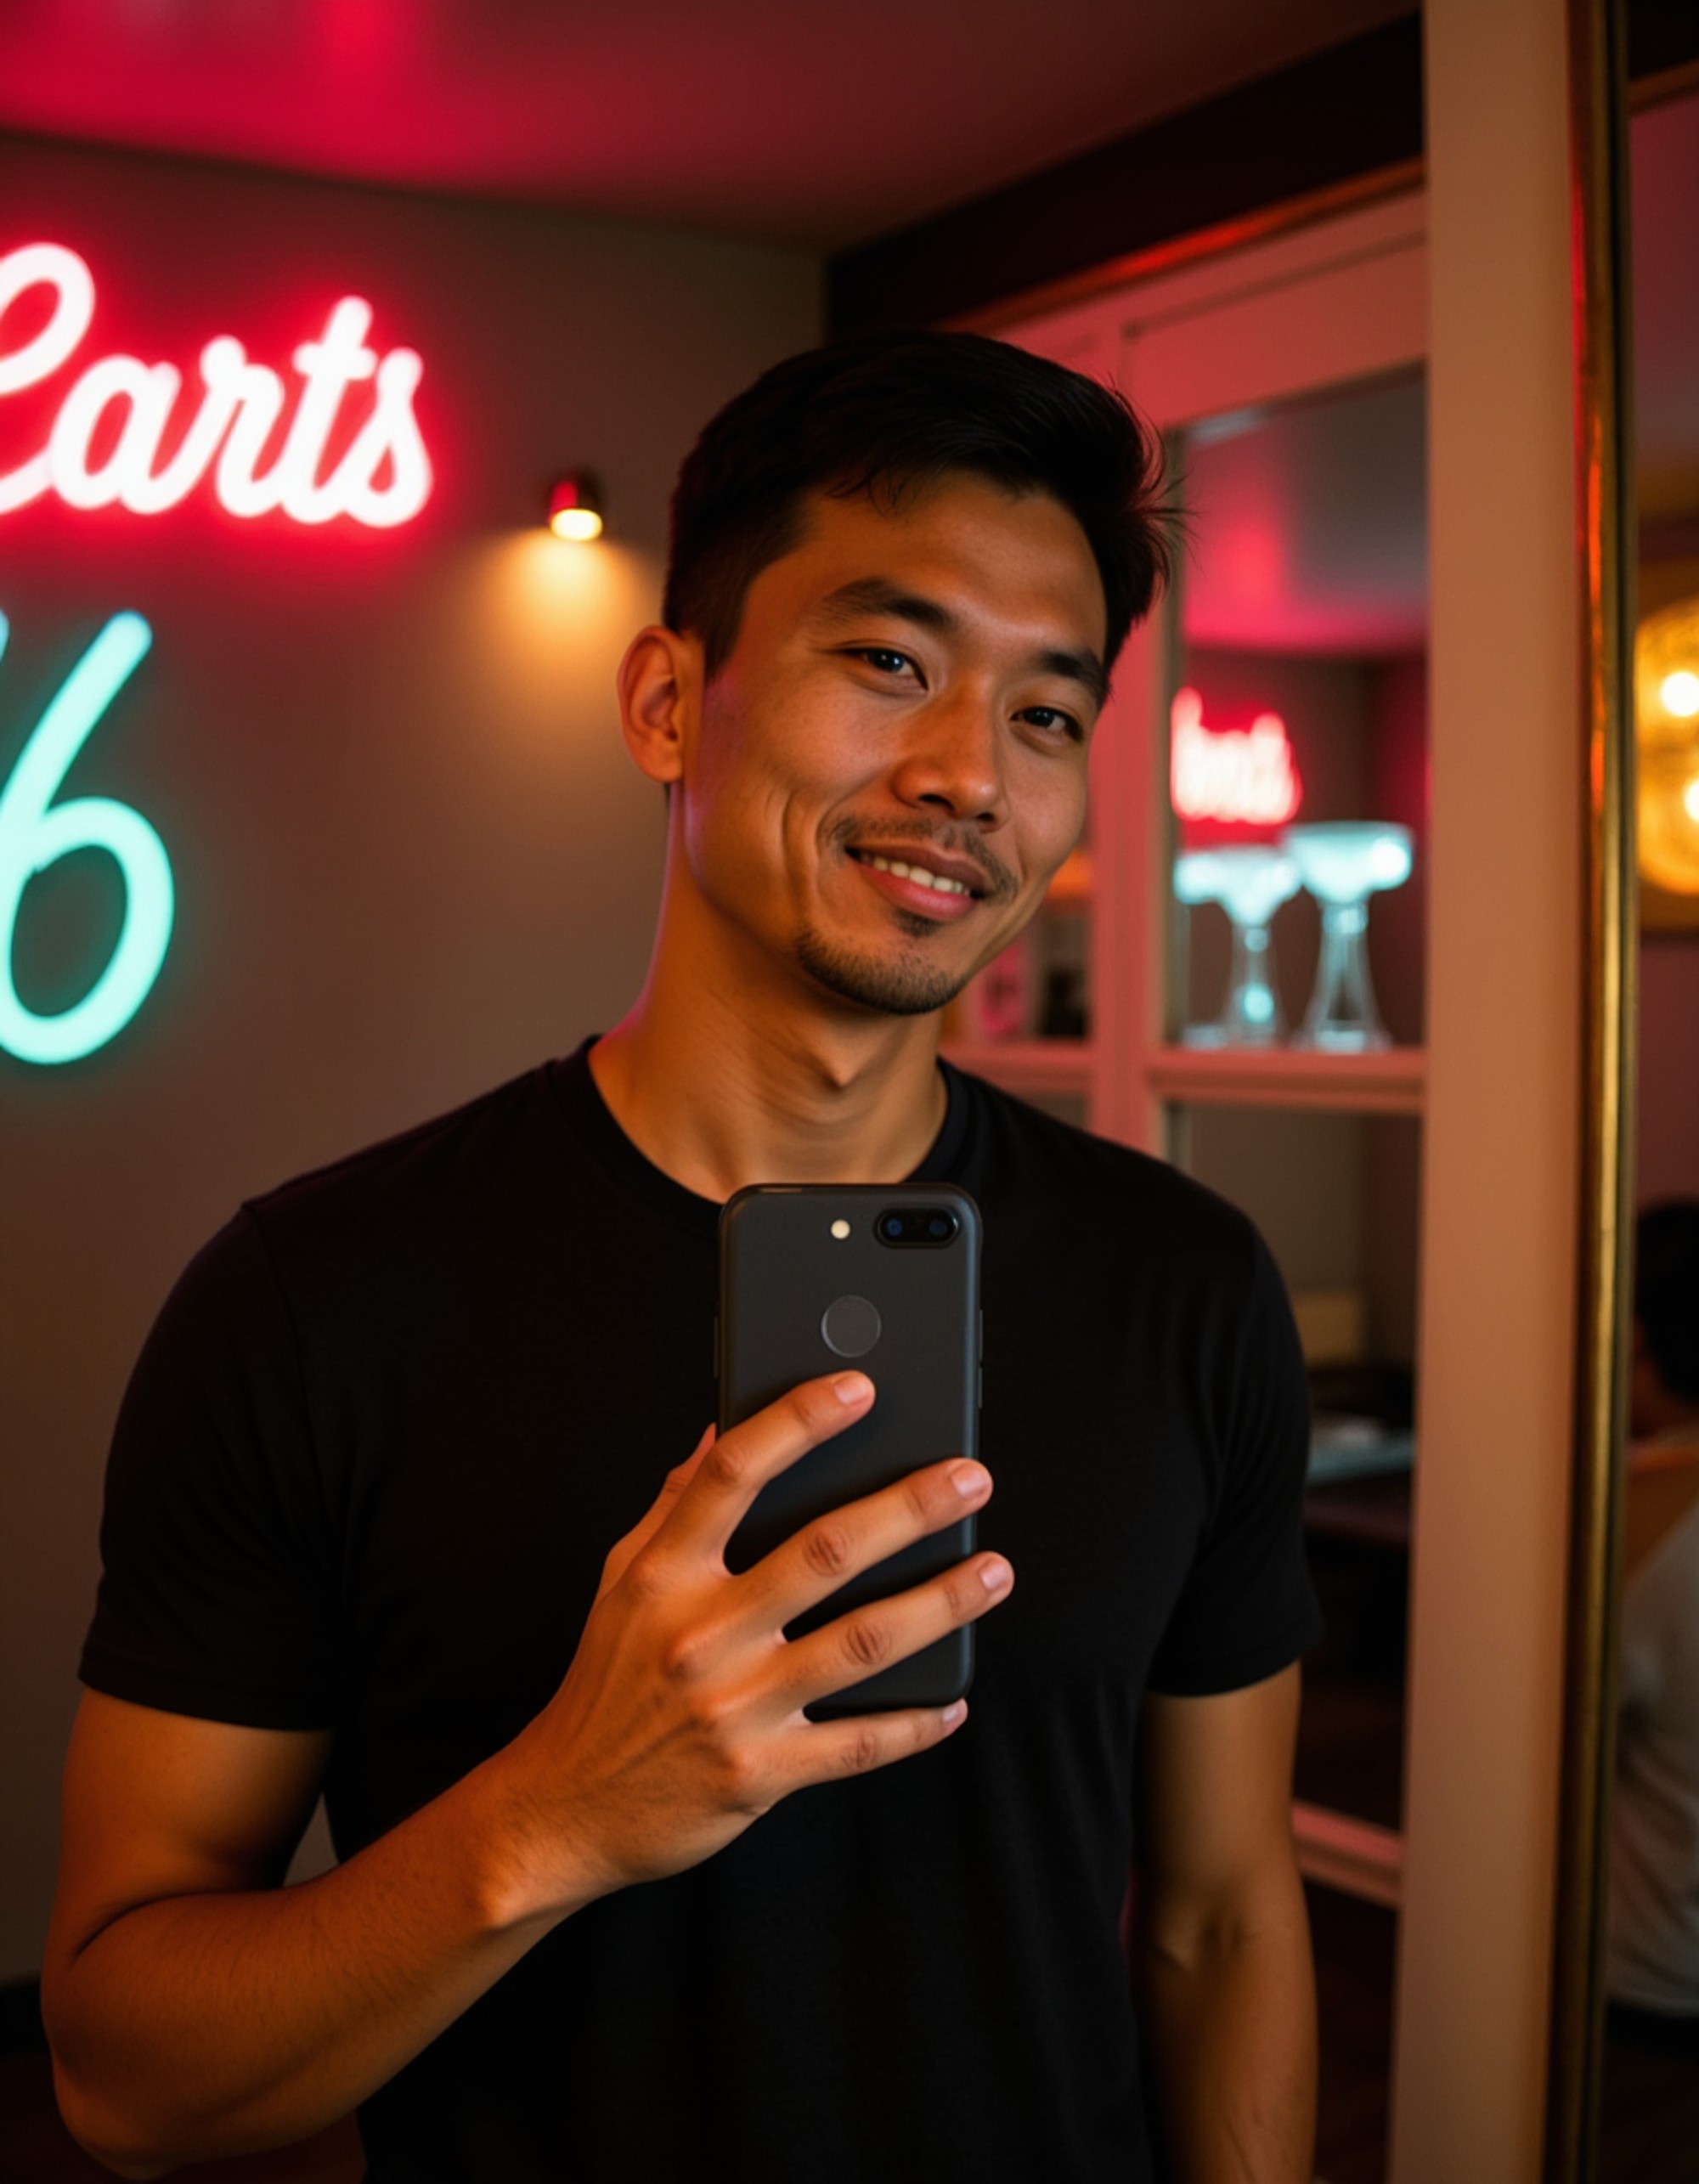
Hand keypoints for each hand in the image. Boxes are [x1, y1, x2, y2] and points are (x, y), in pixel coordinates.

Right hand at [491, 1370, 1008, 1912]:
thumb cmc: (606, 1682)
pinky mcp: (760, 1773)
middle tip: (970, 1478)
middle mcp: (700, 1634)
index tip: (859, 1388)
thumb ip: (675, 1506)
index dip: (798, 1422)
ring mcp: (733, 1706)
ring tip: (993, 1571)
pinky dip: (914, 1722)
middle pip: (824, 1552)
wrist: (566, 1806)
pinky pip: (856, 1744)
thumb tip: (717, 1430)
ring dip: (940, 1603)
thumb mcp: (621, 1581)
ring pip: (861, 1642)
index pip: (733, 1474)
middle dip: (909, 1508)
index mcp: (663, 1575)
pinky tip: (952, 1699)